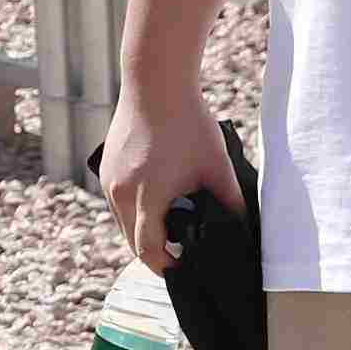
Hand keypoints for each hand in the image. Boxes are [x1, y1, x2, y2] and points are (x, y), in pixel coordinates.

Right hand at [96, 91, 241, 274]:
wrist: (155, 82)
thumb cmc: (187, 123)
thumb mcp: (216, 167)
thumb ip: (231, 202)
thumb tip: (243, 229)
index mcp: (146, 198)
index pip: (148, 251)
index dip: (165, 266)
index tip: (182, 266)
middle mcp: (120, 193)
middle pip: (132, 241)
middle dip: (154, 251)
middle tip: (180, 251)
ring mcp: (109, 179)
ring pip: (123, 222)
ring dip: (143, 230)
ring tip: (170, 225)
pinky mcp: (107, 166)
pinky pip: (118, 201)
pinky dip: (134, 209)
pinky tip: (156, 198)